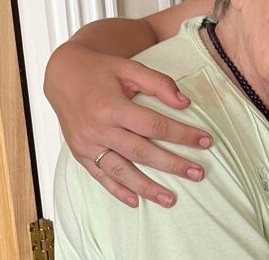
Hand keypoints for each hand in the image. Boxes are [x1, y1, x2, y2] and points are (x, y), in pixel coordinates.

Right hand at [45, 41, 212, 207]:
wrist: (62, 75)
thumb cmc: (101, 69)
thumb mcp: (130, 67)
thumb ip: (158, 83)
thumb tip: (184, 103)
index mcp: (112, 106)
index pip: (154, 125)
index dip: (182, 134)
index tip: (206, 141)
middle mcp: (99, 129)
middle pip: (142, 152)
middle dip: (173, 164)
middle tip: (198, 173)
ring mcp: (88, 144)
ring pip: (121, 171)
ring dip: (147, 188)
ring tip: (170, 199)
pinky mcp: (80, 153)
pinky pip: (100, 176)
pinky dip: (117, 190)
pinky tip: (135, 201)